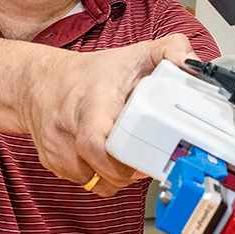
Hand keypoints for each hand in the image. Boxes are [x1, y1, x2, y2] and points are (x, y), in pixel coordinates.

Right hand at [19, 33, 195, 197]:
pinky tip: (108, 158)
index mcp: (91, 103)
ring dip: (117, 178)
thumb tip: (193, 63)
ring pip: (95, 183)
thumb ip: (171, 50)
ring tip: (126, 155)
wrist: (40, 81)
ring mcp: (57, 149)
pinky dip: (102, 177)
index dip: (122, 160)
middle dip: (128, 173)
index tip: (146, 157)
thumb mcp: (135, 53)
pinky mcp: (53, 163)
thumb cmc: (92, 72)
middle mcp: (69, 127)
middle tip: (143, 160)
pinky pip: (86, 183)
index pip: (95, 143)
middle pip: (100, 170)